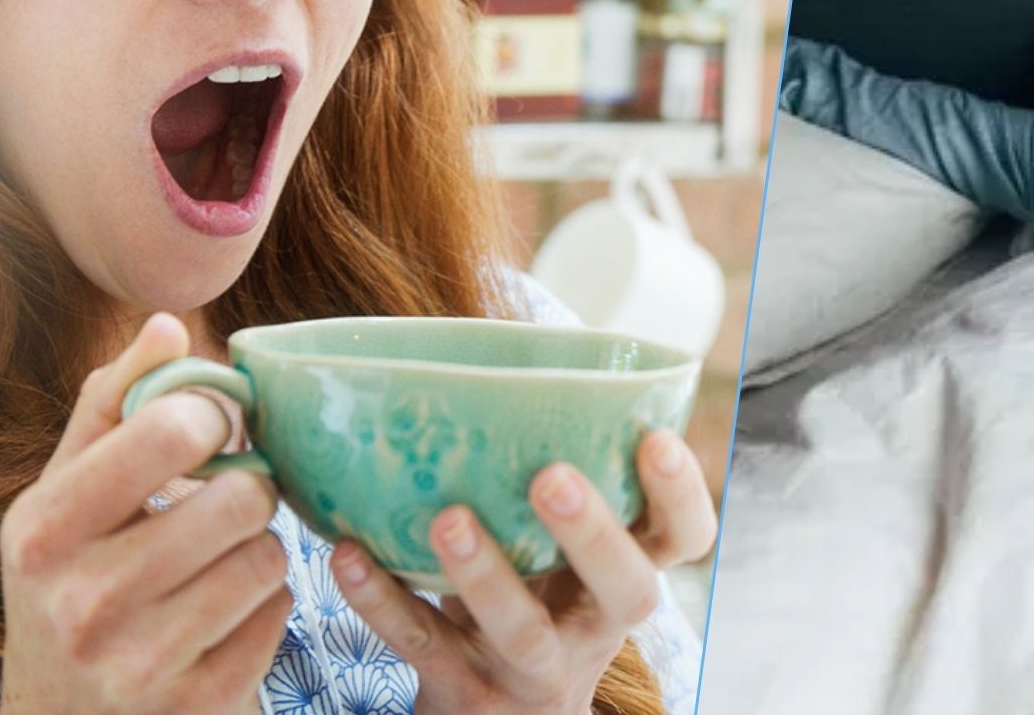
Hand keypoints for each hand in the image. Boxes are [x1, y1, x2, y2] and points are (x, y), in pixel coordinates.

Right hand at [0, 314, 292, 714]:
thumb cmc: (75, 581)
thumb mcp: (66, 496)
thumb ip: (112, 406)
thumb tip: (168, 325)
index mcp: (43, 531)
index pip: (172, 429)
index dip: (216, 418)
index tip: (213, 432)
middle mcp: (83, 601)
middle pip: (241, 495)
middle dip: (245, 493)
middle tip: (220, 509)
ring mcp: (141, 662)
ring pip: (269, 555)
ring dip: (258, 552)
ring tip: (214, 566)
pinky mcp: (201, 703)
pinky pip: (281, 612)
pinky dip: (265, 607)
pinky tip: (222, 618)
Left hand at [332, 431, 716, 713]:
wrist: (498, 711)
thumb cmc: (533, 596)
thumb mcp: (563, 550)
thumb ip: (561, 478)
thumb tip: (519, 354)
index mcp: (627, 575)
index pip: (685, 539)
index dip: (681, 494)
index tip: (653, 438)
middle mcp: (595, 625)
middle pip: (625, 591)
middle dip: (593, 534)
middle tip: (552, 478)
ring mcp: (533, 669)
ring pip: (522, 631)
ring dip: (486, 574)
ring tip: (448, 518)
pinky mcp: (464, 693)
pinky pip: (424, 648)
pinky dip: (384, 602)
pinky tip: (349, 555)